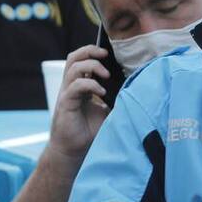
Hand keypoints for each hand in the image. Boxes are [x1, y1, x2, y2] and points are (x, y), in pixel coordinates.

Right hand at [45, 45, 111, 163]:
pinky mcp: (65, 104)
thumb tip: (136, 85)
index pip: (81, 59)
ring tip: (106, 75)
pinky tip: (102, 93)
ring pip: (73, 68)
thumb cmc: (91, 130)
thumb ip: (116, 96)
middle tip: (105, 54)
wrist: (76, 150)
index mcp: (81, 85)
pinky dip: (90, 85)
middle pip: (73, 57)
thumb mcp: (108, 110)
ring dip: (91, 66)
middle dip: (89, 51)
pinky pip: (75, 87)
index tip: (109, 53)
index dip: (92, 51)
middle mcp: (71, 86)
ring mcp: (67, 94)